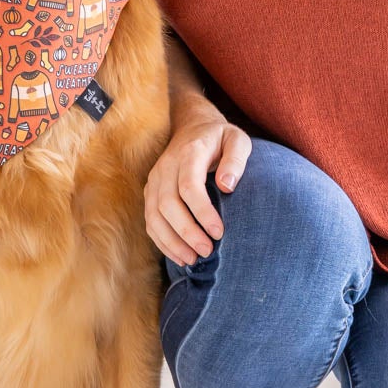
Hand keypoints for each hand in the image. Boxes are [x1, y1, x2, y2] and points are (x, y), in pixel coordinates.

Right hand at [144, 104, 251, 265]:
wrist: (193, 127)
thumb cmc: (221, 139)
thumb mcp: (238, 140)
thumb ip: (236, 160)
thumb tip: (227, 186)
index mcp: (189, 153)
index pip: (188, 186)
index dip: (202, 212)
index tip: (219, 232)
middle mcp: (166, 166)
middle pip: (168, 204)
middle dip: (187, 232)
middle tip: (207, 251)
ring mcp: (154, 180)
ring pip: (154, 215)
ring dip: (172, 241)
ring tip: (193, 260)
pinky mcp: (150, 192)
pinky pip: (149, 220)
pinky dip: (162, 241)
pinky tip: (179, 256)